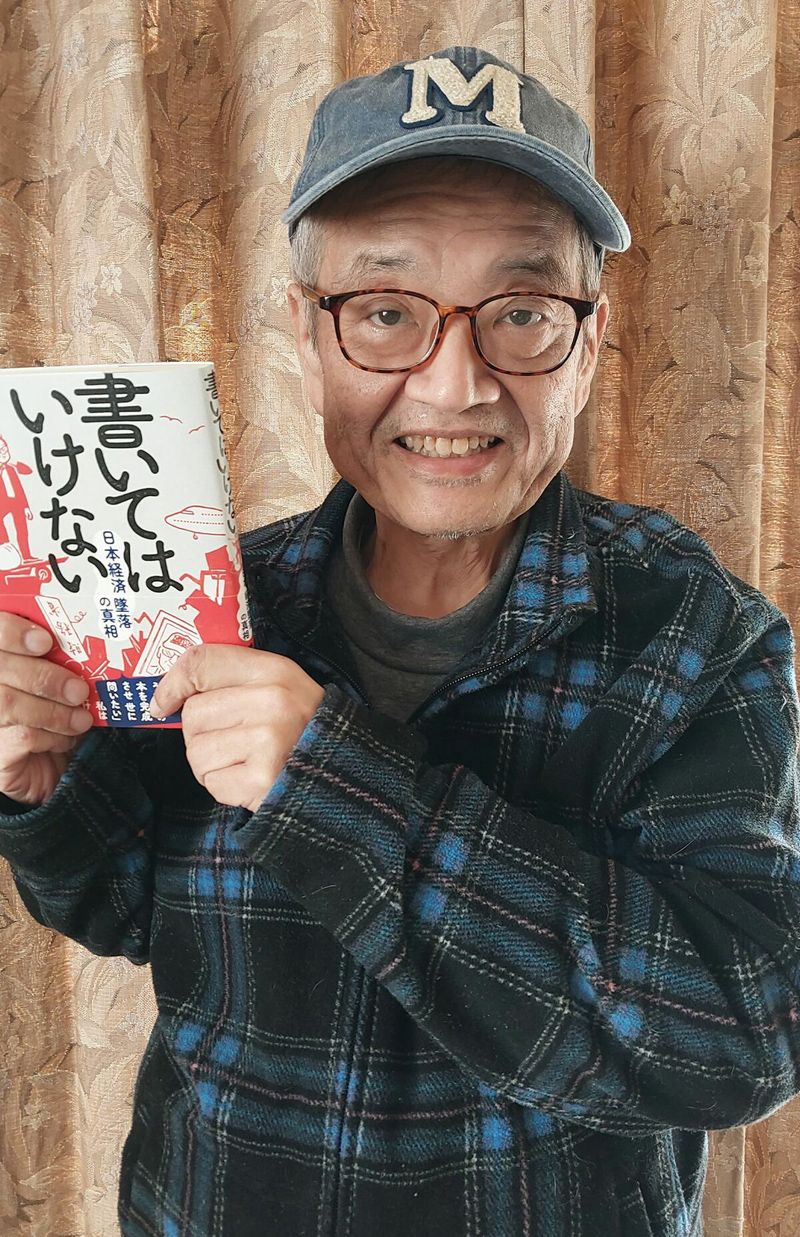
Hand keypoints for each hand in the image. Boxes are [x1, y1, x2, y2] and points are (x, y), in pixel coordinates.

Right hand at [0, 614, 91, 804]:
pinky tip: (67, 740)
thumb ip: (58, 662)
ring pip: (9, 703)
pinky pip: (22, 736)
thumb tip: (87, 646)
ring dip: (55, 711)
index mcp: (2, 659)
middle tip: (78, 690)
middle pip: (0, 667)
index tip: (44, 640)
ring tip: (81, 719)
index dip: (11, 632)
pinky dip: (52, 735)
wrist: (45, 768)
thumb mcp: (56, 683)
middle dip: (44, 676)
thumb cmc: (51, 716)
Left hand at [149, 645, 324, 812]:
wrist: (342, 776)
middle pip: (193, 713)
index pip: (202, 662)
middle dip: (202, 733)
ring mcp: (268, 740)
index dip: (172, 684)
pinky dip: (225, 787)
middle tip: (234, 741)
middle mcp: (272, 700)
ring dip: (211, 764)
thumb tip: (165, 697)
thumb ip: (231, 681)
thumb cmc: (300, 731)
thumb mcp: (278, 688)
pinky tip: (251, 780)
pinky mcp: (262, 779)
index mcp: (274, 670)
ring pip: (196, 751)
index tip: (163, 703)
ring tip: (245, 761)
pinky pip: (212, 782)